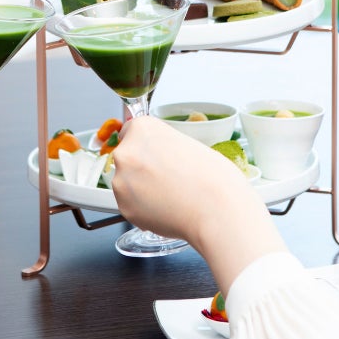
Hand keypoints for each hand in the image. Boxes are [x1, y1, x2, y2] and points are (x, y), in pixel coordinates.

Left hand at [111, 116, 285, 292]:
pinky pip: (130, 206)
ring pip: (126, 183)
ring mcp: (121, 180)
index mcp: (142, 128)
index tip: (153, 156)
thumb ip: (163, 146)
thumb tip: (157, 156)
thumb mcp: (187, 144)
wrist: (217, 210)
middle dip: (141, 169)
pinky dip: (142, 209)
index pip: (129, 133)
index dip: (145, 147)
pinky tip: (165, 209)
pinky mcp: (124, 207)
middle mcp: (126, 151)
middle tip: (167, 179)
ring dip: (140, 190)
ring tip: (169, 196)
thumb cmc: (213, 177)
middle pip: (127, 158)